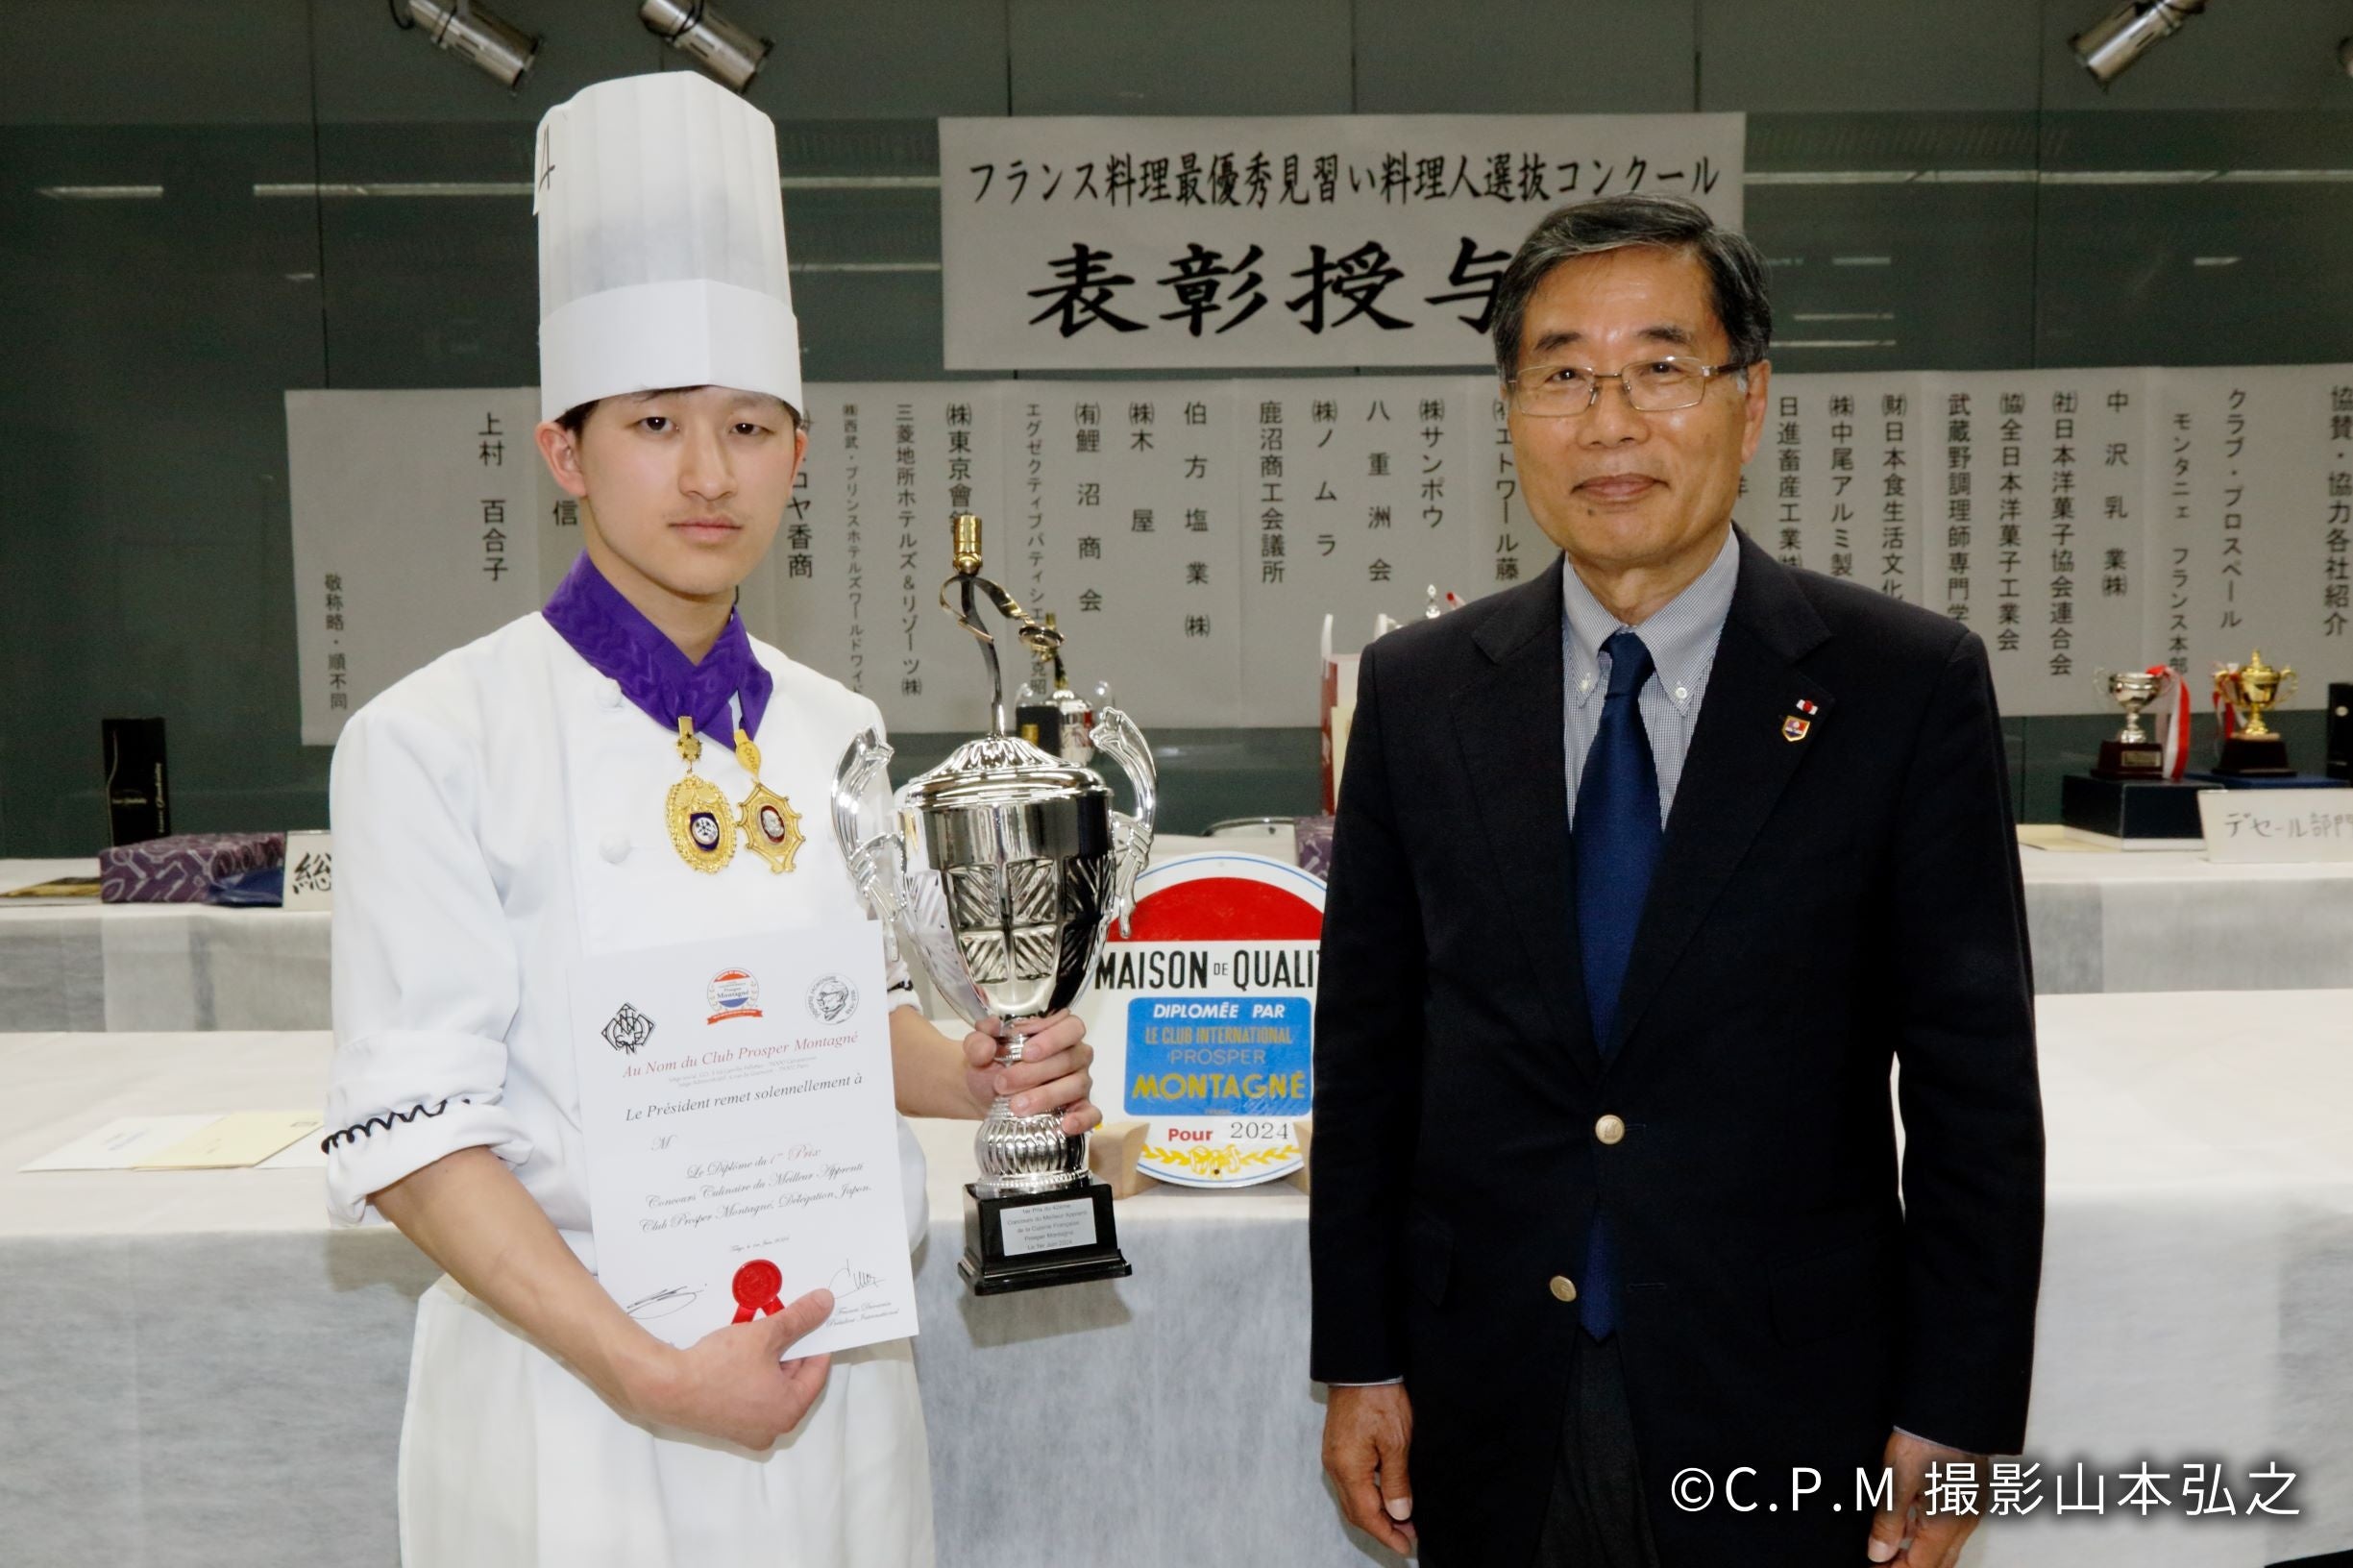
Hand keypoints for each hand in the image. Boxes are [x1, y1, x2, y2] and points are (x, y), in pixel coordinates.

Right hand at [625, 1288, 834, 1449]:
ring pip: (770, 1389)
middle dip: (790, 1351)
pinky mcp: (726, 1427)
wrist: (666, 1387)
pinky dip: (751, 1376)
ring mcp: (747, 1432)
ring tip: (761, 1335)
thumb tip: (825, 1303)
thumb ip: (799, 1318)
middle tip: (784, 1324)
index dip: (816, 1343)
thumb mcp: (764, 1335)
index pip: (816, 1373)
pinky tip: (741, 1354)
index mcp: (788, 1412)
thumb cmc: (718, 1365)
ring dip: (769, 1362)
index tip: (814, 1323)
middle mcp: (772, 1429)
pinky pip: (750, 1398)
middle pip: (793, 1382)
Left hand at [961, 1011, 1101, 1136]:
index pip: (1070, 1026)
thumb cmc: (990, 1065)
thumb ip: (978, 1041)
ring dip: (1047, 1096)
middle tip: (1003, 1084)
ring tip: (1016, 1106)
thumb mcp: (977, 1049)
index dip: (1053, 1038)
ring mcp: (1078, 1082)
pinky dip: (1082, 1119)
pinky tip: (1065, 1125)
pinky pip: (1091, 1113)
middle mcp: (1074, 1055)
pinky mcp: (1079, 1109)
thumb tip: (986, 1042)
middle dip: (1036, 1072)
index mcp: (1056, 1031)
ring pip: (1076, 1085)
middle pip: (1070, 1058)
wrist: (983, 1094)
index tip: (1026, 1053)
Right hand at [1323, 1383, 1415, 1553]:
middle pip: (1356, 1512)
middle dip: (1382, 1528)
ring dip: (1375, 1513)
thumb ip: (1396, 1481)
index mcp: (1348, 1469)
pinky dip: (1368, 1496)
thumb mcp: (1397, 1442)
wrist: (1360, 1366)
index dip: (1387, 1535)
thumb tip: (1399, 1513)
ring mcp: (1334, 1457)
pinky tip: (1385, 1494)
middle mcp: (1335, 1467)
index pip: (1367, 1515)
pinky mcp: (1337, 1448)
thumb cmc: (1378, 1398)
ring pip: (1352, 1499)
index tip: (1406, 1547)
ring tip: (1402, 1518)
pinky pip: (1350, 1483)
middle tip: (1408, 1536)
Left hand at [1867, 1430, 1986, 1566]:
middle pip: (1937, 1564)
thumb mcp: (1897, 1479)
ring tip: (1888, 1547)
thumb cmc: (1927, 1439)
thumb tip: (1879, 1553)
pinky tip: (1909, 1523)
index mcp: (1945, 1525)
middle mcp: (1963, 1523)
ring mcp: (1970, 1510)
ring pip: (1945, 1548)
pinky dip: (1928, 1535)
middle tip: (1879, 1564)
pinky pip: (1950, 1528)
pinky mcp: (1970, 1495)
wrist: (1956, 1408)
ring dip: (1919, 1554)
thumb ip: (1889, 1521)